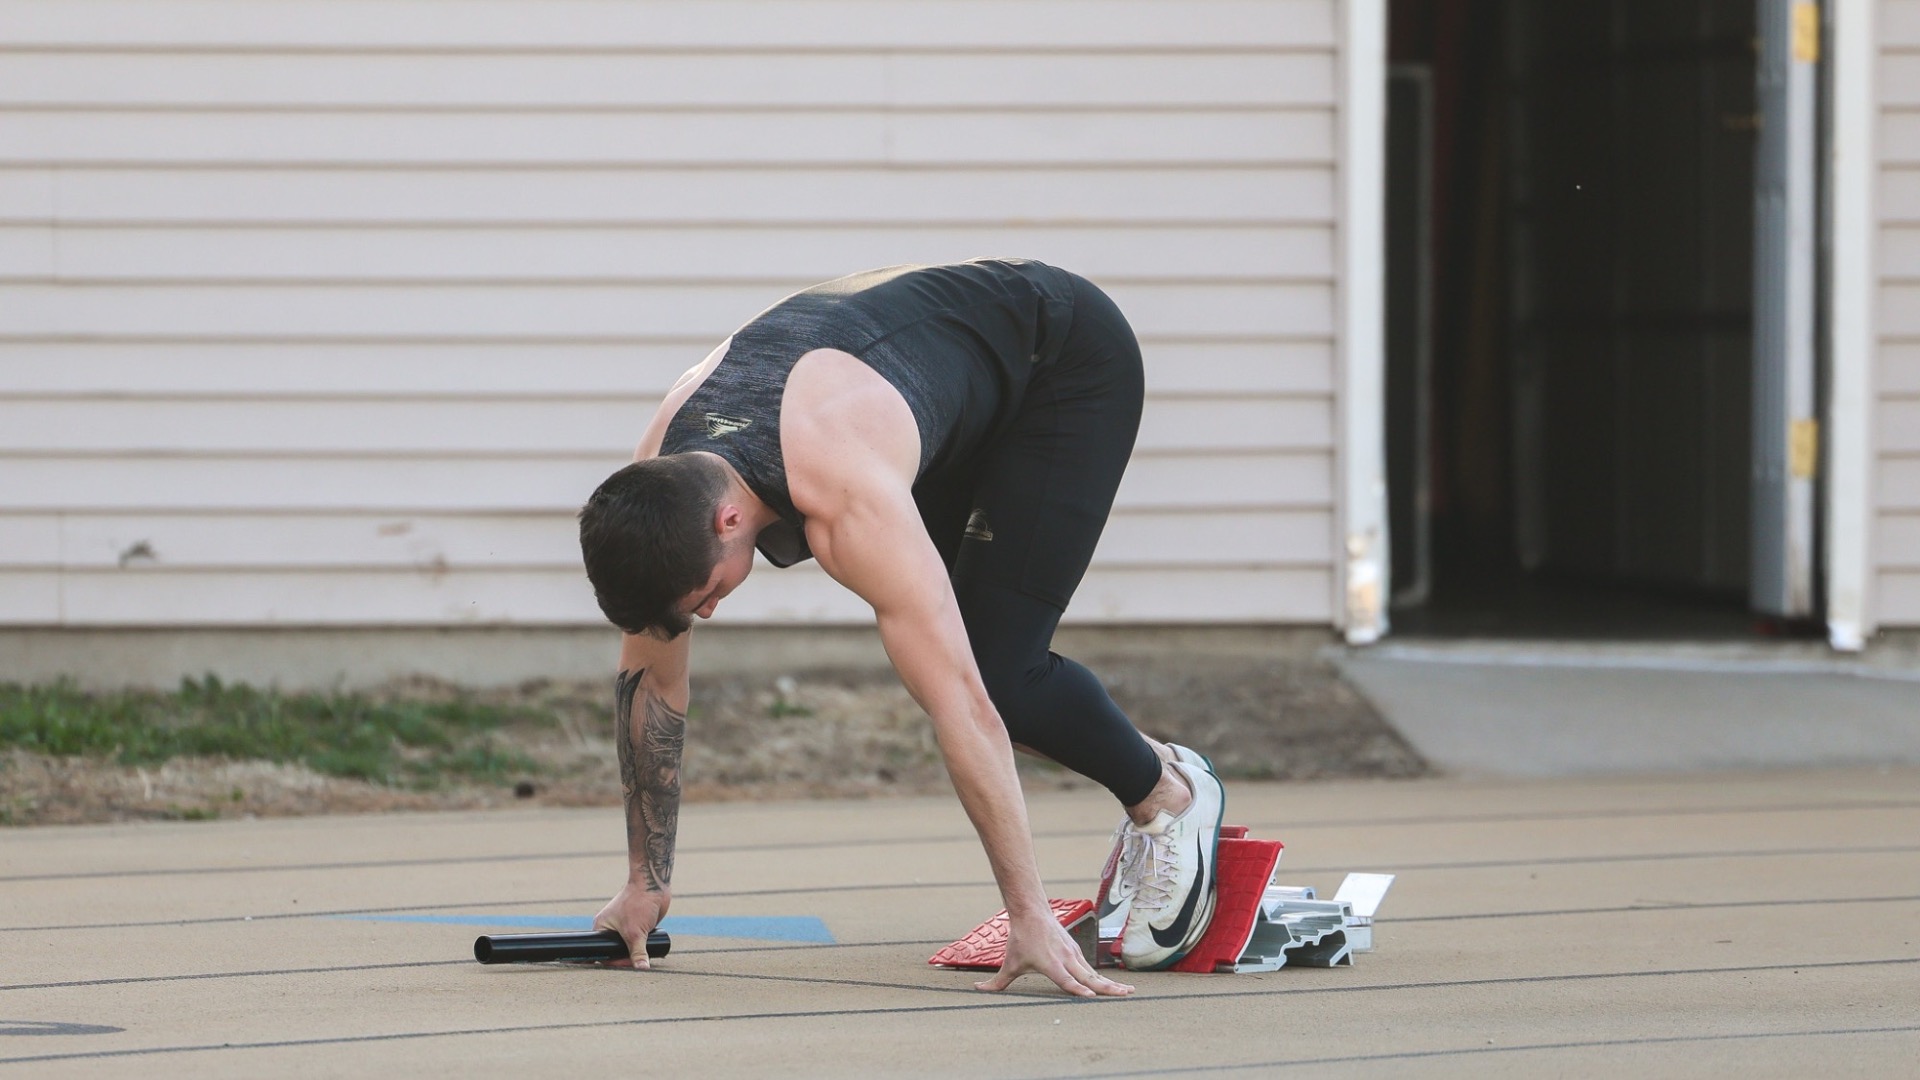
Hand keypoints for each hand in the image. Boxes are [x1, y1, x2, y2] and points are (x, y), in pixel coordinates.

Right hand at [592, 879, 669, 969]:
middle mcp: (610, 928)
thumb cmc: (638, 903)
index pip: (601, 952)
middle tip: (634, 969)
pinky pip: (638, 942)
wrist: (653, 885)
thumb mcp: (635, 932)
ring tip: (642, 964)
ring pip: (627, 948)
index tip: (621, 971)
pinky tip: (648, 956)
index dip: (611, 962)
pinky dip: (642, 948)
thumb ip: (637, 952)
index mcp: (601, 928)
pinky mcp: (637, 926)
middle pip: (614, 952)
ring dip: (634, 955)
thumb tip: (641, 969)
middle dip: (623, 960)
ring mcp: (624, 927)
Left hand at [974, 910, 1133, 997]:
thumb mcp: (1008, 963)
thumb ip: (996, 983)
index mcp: (1052, 965)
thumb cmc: (1020, 939)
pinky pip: (1090, 967)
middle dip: (1108, 988)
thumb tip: (977, 990)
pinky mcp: (1075, 950)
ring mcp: (1073, 954)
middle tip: (1127, 995)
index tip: (1091, 996)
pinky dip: (1101, 977)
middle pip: (1090, 977)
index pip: (1067, 980)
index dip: (1078, 989)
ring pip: (1094, 973)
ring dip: (1111, 983)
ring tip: (1127, 992)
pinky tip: (1111, 985)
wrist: (1031, 911)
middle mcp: (1066, 959)